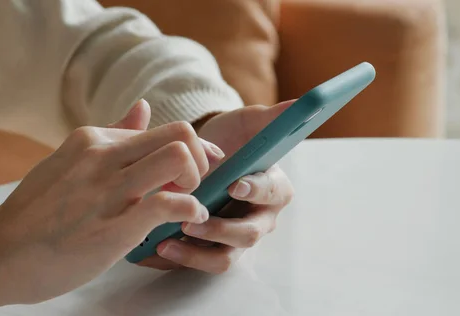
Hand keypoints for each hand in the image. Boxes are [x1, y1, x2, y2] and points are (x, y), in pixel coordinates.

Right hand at [0, 100, 223, 313]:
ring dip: (195, 182)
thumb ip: (112, 136)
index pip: (164, 128)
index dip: (195, 146)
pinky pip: (169, 204)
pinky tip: (187, 222)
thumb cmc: (36, 213)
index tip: (203, 163)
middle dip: (200, 159)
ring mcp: (108, 190)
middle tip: (192, 185)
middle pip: (180, 133)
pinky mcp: (113, 226)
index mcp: (94, 139)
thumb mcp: (71, 162)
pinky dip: (191, 211)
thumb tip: (143, 107)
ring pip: (178, 157)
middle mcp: (102, 156)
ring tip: (186, 203)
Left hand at [139, 100, 295, 272]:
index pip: (271, 192)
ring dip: (197, 253)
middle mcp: (259, 218)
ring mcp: (235, 238)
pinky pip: (202, 263)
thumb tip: (300, 103)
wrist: (198, 157)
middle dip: (220, 229)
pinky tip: (159, 248)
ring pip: (226, 257)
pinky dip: (181, 258)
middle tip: (190, 221)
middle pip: (249, 234)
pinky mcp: (213, 249)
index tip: (234, 184)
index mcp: (274, 188)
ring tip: (168, 241)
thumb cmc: (228, 140)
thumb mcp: (246, 123)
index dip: (256, 189)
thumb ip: (269, 117)